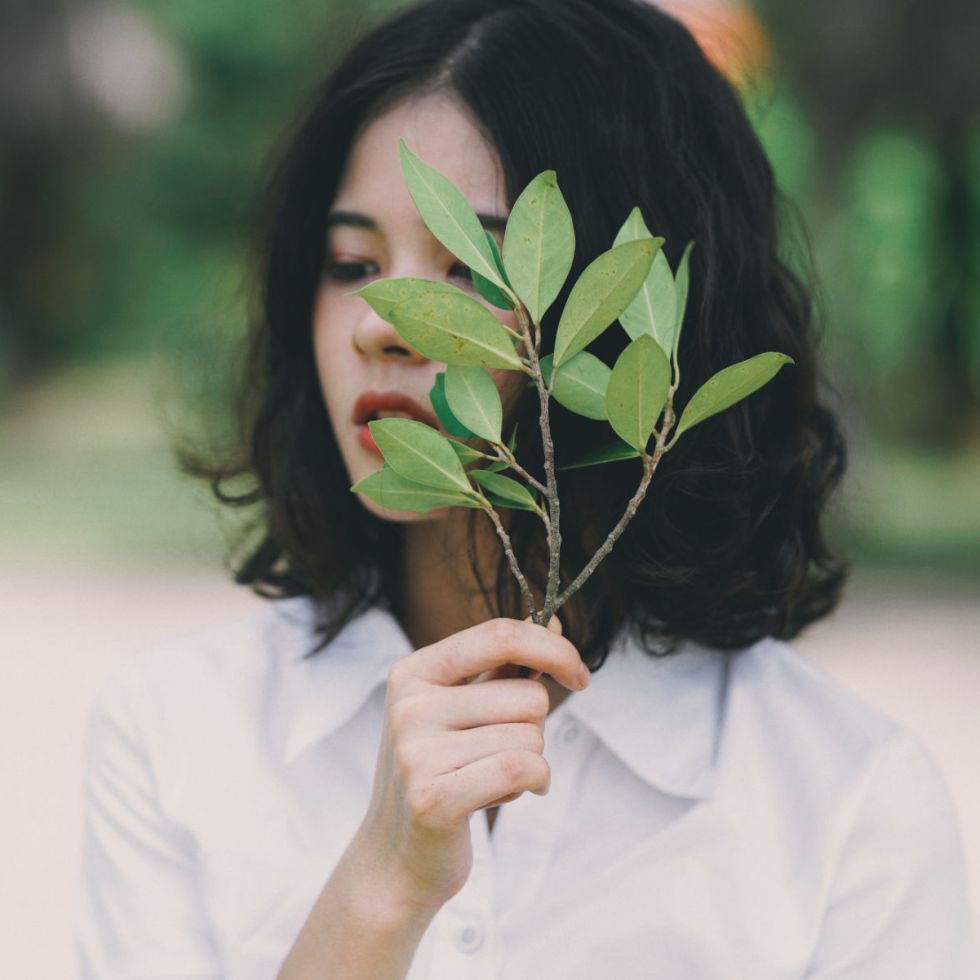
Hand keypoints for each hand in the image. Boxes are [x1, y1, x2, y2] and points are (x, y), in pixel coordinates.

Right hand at [347, 614, 588, 915]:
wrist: (395, 856)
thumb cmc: (441, 772)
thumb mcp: (464, 709)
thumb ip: (505, 666)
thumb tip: (556, 620)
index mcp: (414, 672)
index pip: (499, 636)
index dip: (553, 649)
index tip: (578, 674)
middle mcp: (409, 705)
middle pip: (528, 695)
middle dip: (535, 728)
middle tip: (501, 753)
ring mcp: (415, 752)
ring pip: (530, 737)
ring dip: (531, 762)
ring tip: (493, 778)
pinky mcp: (432, 799)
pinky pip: (522, 769)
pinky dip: (535, 782)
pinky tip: (511, 794)